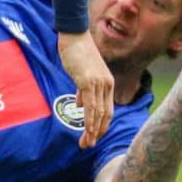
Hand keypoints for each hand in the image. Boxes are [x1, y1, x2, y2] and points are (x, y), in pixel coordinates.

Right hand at [57, 30, 113, 148]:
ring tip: (86, 143)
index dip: (101, 126)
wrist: (74, 36)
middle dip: (97, 133)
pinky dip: (88, 119)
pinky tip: (86, 129)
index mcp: (107, 83)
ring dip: (92, 130)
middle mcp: (106, 84)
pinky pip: (90, 105)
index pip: (107, 110)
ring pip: (97, 113)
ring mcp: (98, 83)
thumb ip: (83, 90)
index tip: (93, 137)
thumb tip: (79, 104)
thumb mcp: (82, 74)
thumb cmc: (76, 53)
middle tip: (89, 146)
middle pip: (105, 115)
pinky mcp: (87, 81)